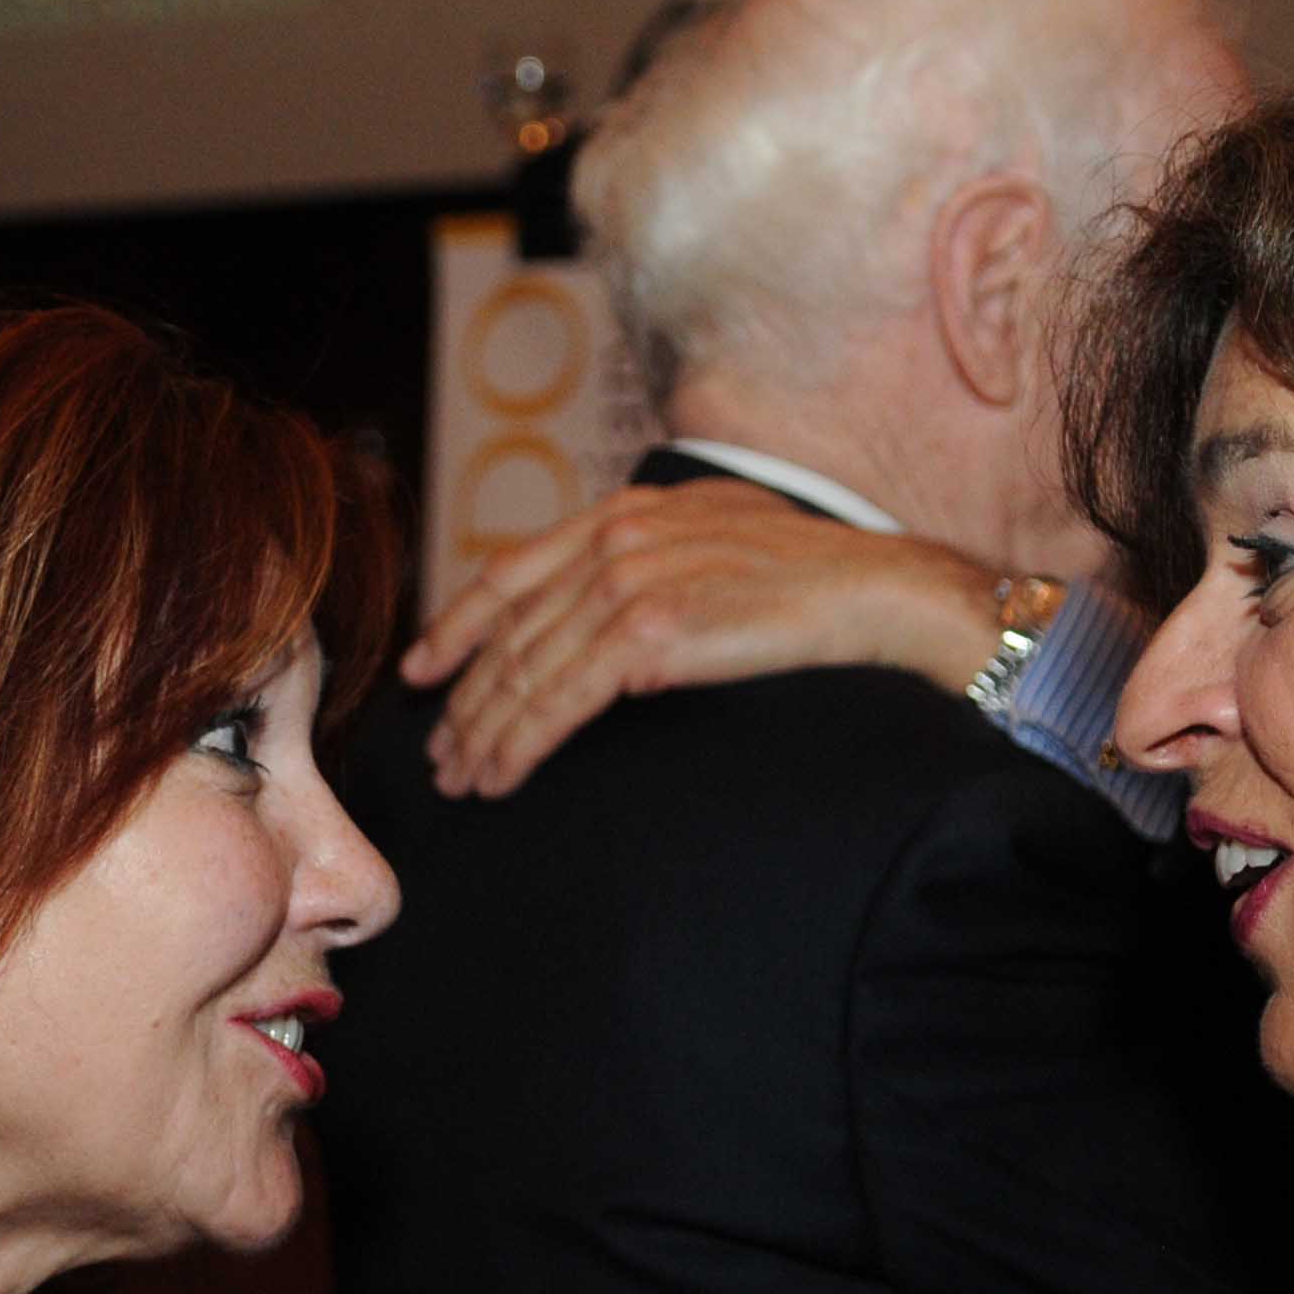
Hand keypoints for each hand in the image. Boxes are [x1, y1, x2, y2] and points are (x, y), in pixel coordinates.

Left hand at [401, 480, 999, 796]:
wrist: (868, 591)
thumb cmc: (808, 578)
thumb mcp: (713, 539)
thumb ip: (650, 557)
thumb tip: (610, 603)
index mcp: (624, 513)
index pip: (512, 572)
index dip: (456, 625)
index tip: (425, 669)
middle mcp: (614, 541)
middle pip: (508, 632)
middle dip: (462, 701)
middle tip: (440, 753)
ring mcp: (628, 584)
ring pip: (523, 672)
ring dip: (482, 735)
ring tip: (461, 780)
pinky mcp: (649, 635)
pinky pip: (557, 702)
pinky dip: (518, 746)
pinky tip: (500, 779)